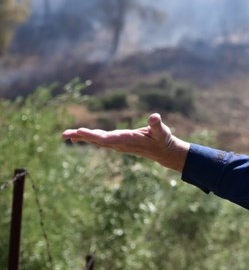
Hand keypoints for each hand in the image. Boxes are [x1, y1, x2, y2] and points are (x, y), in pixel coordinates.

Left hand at [62, 113, 190, 172]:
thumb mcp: (162, 132)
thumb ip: (157, 125)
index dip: (93, 135)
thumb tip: (154, 117)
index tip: (80, 132)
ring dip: (80, 137)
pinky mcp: (116, 143)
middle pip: (97, 140)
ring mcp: (116, 144)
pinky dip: (86, 138)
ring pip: (95, 141)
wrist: (161, 152)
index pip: (108, 138)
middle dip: (82, 136)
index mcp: (128, 140)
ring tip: (65, 135)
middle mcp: (119, 143)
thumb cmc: (162, 139)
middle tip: (65, 134)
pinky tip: (76, 137)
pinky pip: (98, 141)